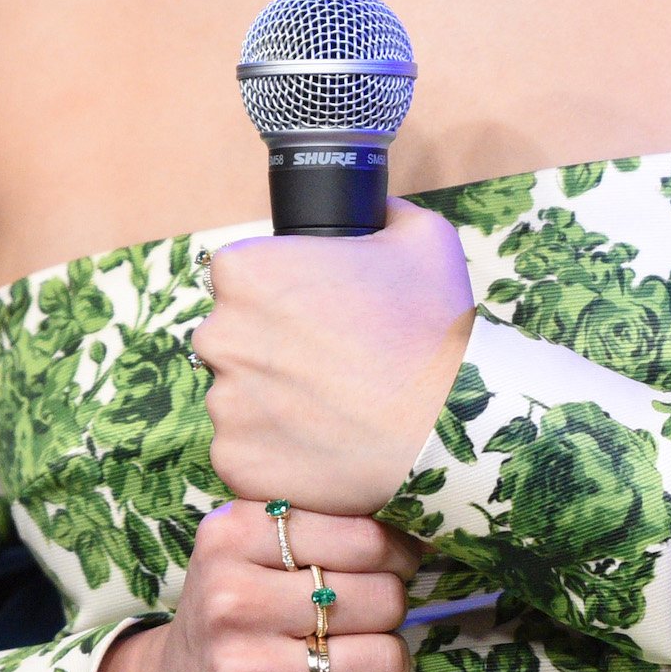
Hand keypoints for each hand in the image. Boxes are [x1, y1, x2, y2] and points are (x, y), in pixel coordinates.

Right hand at [81, 502, 420, 671]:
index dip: (394, 553)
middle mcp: (232, 601)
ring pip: (385, 657)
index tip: (392, 565)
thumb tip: (416, 528)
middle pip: (380, 597)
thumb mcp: (247, 550)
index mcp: (231, 537)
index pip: (362, 536)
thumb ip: (313, 524)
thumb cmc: (233, 619)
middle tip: (367, 619)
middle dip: (390, 609)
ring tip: (361, 660)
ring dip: (391, 662)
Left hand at [198, 198, 472, 516]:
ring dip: (273, 401)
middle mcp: (219, 335)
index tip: (316, 312)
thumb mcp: (421, 236)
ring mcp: (224, 403)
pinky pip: (247, 451)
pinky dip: (277, 451)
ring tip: (334, 405)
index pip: (239, 275)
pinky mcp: (236, 462)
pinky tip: (325, 442)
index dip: (279, 292)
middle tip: (329, 361)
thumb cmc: (433, 325)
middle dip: (270, 346)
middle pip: (232, 336)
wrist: (450, 423)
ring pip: (238, 396)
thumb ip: (382, 212)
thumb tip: (374, 209)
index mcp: (245, 271)